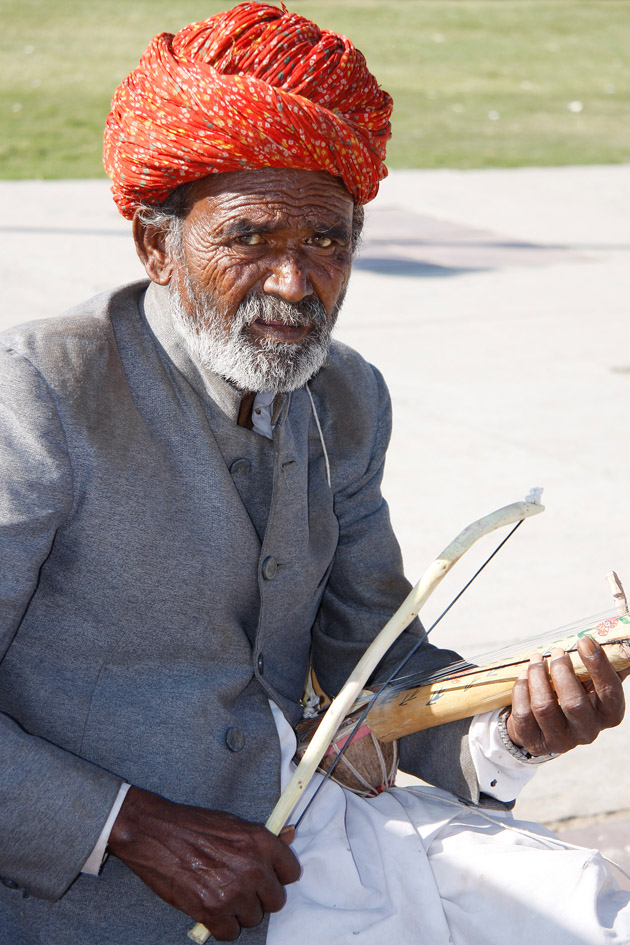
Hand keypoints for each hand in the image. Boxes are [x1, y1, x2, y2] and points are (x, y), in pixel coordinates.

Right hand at [108, 786, 300, 941]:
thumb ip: (262, 838)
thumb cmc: (193, 826)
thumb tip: (290, 834)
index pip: (291, 872)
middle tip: (239, 887)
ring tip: (220, 893)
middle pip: (275, 901)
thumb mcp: (234, 823)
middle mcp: (253, 867)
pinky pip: (231, 933)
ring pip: (253, 918)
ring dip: (239, 912)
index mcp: (260, 841)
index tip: (267, 877)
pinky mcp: (212, 911)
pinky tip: (210, 908)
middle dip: (259, 897)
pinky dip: (221, 926)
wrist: (156, 834)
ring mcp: (234, 891)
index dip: (278, 876)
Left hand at [506, 635, 626, 756]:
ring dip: (537, 677)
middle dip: (561, 671)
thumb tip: (623, 643)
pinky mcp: (535, 742)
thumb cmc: (575, 693)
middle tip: (555, 652)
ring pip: (544, 707)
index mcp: (608, 714)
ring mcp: (561, 740)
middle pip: (573, 704)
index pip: (610, 692)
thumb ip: (608, 664)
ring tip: (536, 660)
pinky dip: (521, 690)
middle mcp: (587, 731)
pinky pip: (523, 714)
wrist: (545, 724)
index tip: (583, 641)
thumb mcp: (593, 681)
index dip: (598, 665)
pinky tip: (524, 676)